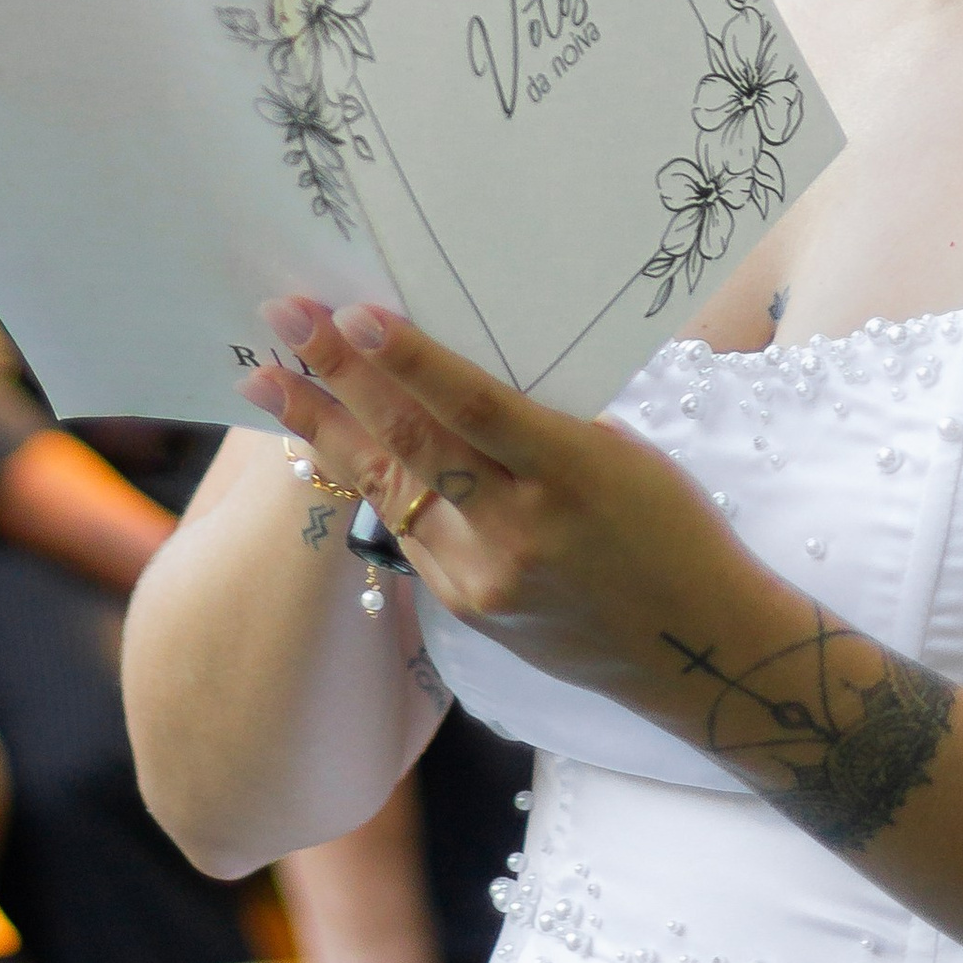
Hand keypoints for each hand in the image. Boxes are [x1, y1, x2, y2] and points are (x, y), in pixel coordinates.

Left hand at [256, 295, 766, 724]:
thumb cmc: (671, 528)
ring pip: (389, 488)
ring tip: (265, 379)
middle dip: (338, 379)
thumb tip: (448, 374)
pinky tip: (330, 439)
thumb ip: (535, 422)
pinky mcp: (465, 608)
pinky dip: (370, 478)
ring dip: (323, 429)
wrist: (696, 649)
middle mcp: (517, 532)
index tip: (352, 314)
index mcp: (572, 475)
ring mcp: (482, 579)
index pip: (474, 409)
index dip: (410, 361)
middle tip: (283, 319)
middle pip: (411, 445)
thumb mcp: (619, 453)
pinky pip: (408, 529)